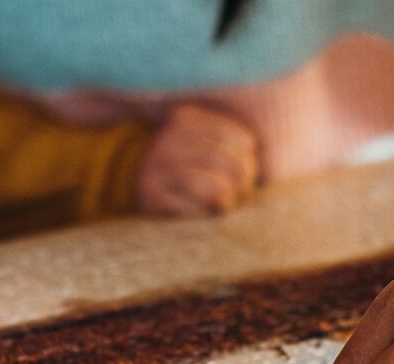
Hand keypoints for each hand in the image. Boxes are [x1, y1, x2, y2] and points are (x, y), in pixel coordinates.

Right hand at [136, 103, 259, 216]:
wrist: (126, 174)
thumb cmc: (178, 158)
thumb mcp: (197, 135)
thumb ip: (227, 139)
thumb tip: (267, 166)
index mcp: (187, 119)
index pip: (244, 141)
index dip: (249, 160)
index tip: (241, 168)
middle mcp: (171, 140)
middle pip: (236, 168)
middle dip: (243, 186)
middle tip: (238, 192)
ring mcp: (159, 169)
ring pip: (220, 192)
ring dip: (228, 203)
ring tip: (224, 203)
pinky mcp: (153, 197)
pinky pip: (199, 211)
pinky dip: (207, 215)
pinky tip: (203, 210)